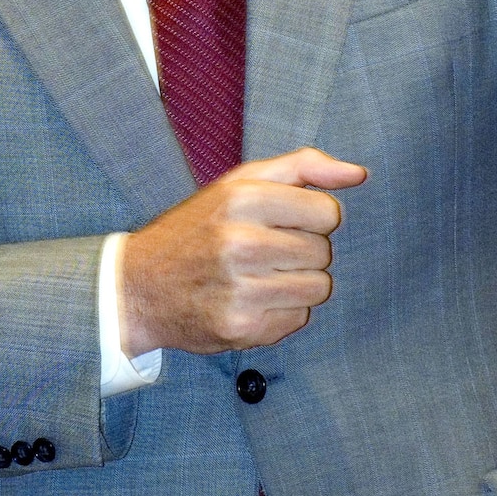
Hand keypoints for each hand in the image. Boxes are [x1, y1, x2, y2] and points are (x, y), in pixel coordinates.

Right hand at [120, 148, 366, 358]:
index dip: (312, 218)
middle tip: (265, 251)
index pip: (328, 212)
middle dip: (303, 251)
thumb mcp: (239, 183)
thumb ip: (302, 168)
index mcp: (241, 198)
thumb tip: (358, 174)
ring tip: (261, 277)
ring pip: (320, 288)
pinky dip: (283, 312)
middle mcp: (241, 243)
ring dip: (298, 283)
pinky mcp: (242, 328)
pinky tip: (252, 300)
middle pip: (324, 252)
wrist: (138, 287)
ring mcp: (241, 289)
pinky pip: (299, 319)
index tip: (284, 222)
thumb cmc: (197, 230)